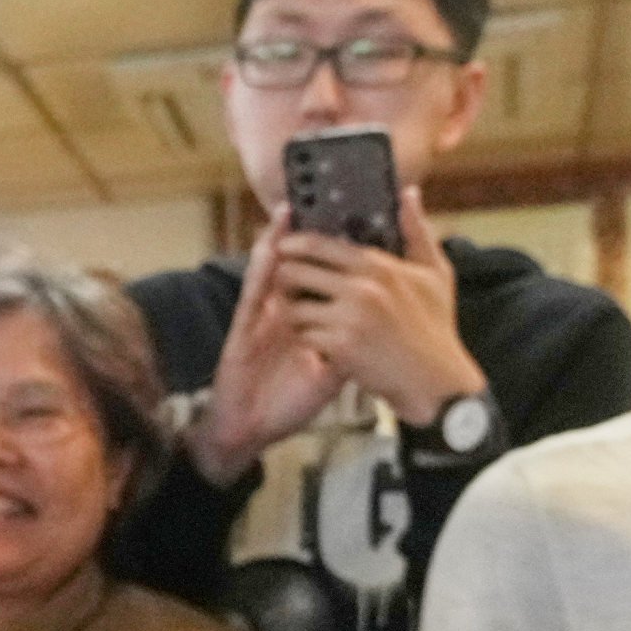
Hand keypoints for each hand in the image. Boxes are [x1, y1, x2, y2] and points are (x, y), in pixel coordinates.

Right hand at [190, 220, 341, 480]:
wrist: (253, 431)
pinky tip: (269, 249)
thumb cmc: (287, 402)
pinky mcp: (243, 329)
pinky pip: (252, 294)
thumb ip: (354, 345)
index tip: (355, 222)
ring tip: (293, 208)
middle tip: (323, 198)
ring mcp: (262, 318)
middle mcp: (284, 311)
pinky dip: (259, 270)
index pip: (323, 278)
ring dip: (280, 240)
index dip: (335, 252)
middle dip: (309, 236)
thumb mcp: (331, 373)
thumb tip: (387, 329)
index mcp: (306, 318)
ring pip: (272, 271)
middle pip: (298, 267)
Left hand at [272, 191, 485, 427]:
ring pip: (293, 306)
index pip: (320, 244)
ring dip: (290, 310)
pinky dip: (304, 338)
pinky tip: (311, 339)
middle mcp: (362, 288)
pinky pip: (303, 335)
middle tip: (284, 284)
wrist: (436, 381)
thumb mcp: (435, 273)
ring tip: (296, 313)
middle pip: (296, 271)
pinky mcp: (341, 348)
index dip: (294, 242)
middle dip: (284, 277)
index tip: (284, 245)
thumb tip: (409, 193)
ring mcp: (350, 319)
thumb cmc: (435, 326)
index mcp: (379, 266)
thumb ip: (417, 231)